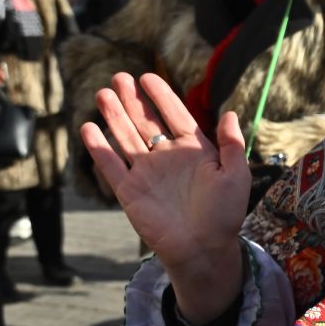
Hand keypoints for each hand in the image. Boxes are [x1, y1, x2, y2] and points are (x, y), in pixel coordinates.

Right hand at [78, 72, 250, 320]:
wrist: (203, 249)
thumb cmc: (224, 214)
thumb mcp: (235, 175)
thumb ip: (232, 144)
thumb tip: (230, 113)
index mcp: (194, 151)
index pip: (175, 116)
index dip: (161, 96)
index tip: (147, 76)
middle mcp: (167, 159)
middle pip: (146, 122)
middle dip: (132, 100)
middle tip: (118, 77)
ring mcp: (146, 173)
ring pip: (126, 137)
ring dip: (114, 116)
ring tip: (103, 93)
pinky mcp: (129, 191)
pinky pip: (111, 165)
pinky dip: (99, 147)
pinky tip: (88, 127)